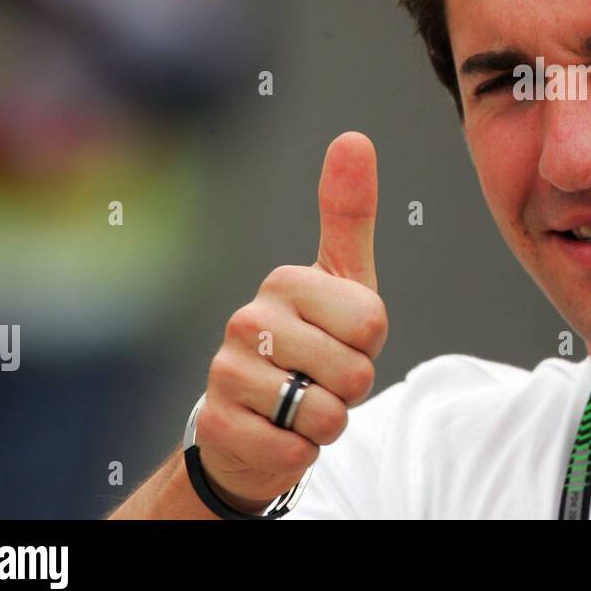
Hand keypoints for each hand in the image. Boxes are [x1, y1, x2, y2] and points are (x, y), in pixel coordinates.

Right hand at [193, 132, 385, 508]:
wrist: (255, 420)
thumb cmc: (312, 344)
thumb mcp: (343, 280)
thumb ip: (349, 214)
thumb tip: (353, 137)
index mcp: (286, 282)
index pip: (372, 323)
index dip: (371, 345)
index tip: (343, 339)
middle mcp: (247, 319)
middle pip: (353, 372)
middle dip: (351, 388)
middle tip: (322, 378)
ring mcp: (226, 372)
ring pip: (324, 415)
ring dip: (326, 422)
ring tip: (300, 404)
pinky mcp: (218, 425)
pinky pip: (294, 451)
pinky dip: (299, 452)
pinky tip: (277, 432)